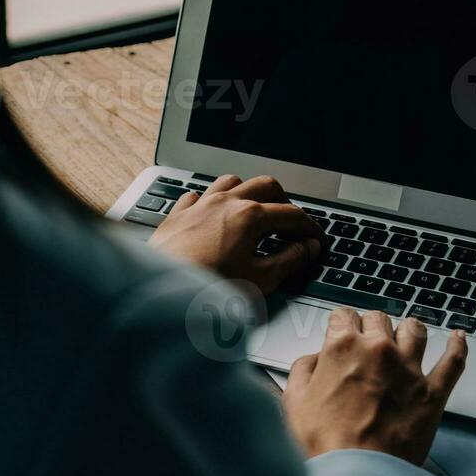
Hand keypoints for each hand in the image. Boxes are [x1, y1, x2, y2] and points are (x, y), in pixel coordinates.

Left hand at [149, 174, 325, 293]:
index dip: (311, 228)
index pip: (293, 215)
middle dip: (284, 202)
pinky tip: (212, 215)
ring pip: (232, 182)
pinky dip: (210, 201)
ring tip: (255, 211)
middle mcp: (225, 202)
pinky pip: (198, 195)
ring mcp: (199, 205)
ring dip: (248, 192)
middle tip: (291, 223)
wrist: (159, 293)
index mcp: (250, 216)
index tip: (317, 240)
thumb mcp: (260, 280)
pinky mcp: (177, 215)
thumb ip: (290, 261)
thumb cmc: (205, 288)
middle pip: (266, 186)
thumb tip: (308, 248)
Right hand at [282, 309, 467, 465]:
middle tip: (368, 338)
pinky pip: (454, 360)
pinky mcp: (433, 392)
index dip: (341, 323)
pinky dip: (457, 346)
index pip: (344, 316)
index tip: (342, 329)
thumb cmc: (327, 445)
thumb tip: (313, 361)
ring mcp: (409, 370)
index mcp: (342, 349)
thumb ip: (302, 372)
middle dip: (372, 325)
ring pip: (415, 330)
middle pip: (379, 319)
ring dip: (408, 329)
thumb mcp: (294, 403)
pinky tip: (457, 338)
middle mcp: (379, 352)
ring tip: (406, 333)